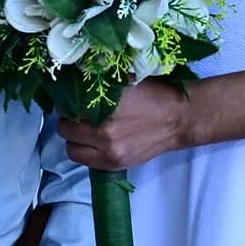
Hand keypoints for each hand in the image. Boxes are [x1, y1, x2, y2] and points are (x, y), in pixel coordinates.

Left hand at [58, 78, 192, 171]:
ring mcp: (109, 152)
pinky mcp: (115, 164)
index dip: (68, 102)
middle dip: (67, 120)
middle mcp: (103, 131)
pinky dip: (85, 152)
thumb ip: (99, 85)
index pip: (68, 106)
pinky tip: (94, 143)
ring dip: (74, 139)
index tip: (72, 100)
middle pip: (65, 129)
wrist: (179, 119)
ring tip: (83, 131)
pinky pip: (85, 162)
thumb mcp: (125, 81)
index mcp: (106, 106)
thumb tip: (76, 81)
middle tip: (76, 115)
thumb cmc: (154, 94)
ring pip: (72, 149)